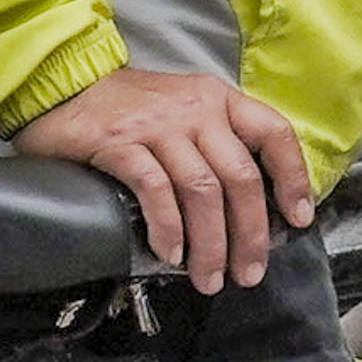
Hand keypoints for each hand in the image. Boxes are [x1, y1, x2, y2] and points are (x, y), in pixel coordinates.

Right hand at [11, 65, 314, 293]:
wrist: (62, 84)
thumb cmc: (129, 109)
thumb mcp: (185, 112)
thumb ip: (216, 144)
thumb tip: (250, 207)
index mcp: (219, 100)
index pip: (274, 133)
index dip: (292, 178)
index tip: (298, 219)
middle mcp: (195, 109)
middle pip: (240, 177)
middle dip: (250, 233)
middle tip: (248, 273)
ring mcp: (158, 126)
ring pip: (202, 190)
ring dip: (211, 243)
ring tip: (209, 278)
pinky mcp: (120, 143)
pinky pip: (155, 190)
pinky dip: (168, 227)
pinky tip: (170, 254)